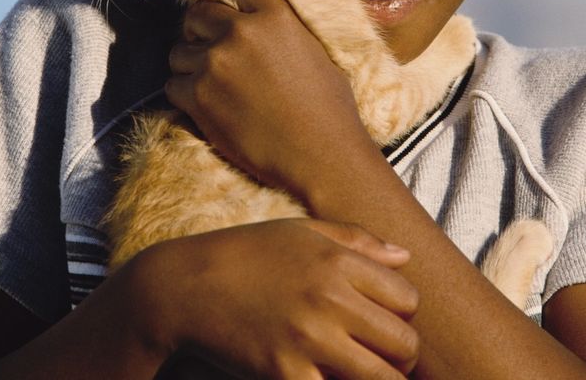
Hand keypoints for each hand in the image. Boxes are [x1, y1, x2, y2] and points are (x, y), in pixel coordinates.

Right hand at [131, 218, 418, 378]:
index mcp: (337, 261)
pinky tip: (323, 376)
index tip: (386, 319)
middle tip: (384, 358)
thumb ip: (358, 241)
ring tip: (361, 372)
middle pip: (405, 344)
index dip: (403, 314)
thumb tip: (405, 257)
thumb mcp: (302, 231)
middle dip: (403, 357)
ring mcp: (309, 340)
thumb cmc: (249, 253)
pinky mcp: (286, 376)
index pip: (408, 298)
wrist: (188, 286)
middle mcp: (330, 299)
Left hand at [165, 0, 375, 200]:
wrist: (321, 157)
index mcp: (275, 15)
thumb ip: (281, 27)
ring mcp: (216, 63)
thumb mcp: (314, 50)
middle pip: (198, 12)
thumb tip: (261, 19)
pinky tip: (207, 106)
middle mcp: (241, 31)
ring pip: (179, 51)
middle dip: (200, 29)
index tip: (224, 4)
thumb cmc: (329, 109)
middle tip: (211, 49)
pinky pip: (172, 84)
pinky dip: (184, 94)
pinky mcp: (198, 97)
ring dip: (189, 65)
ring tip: (212, 84)